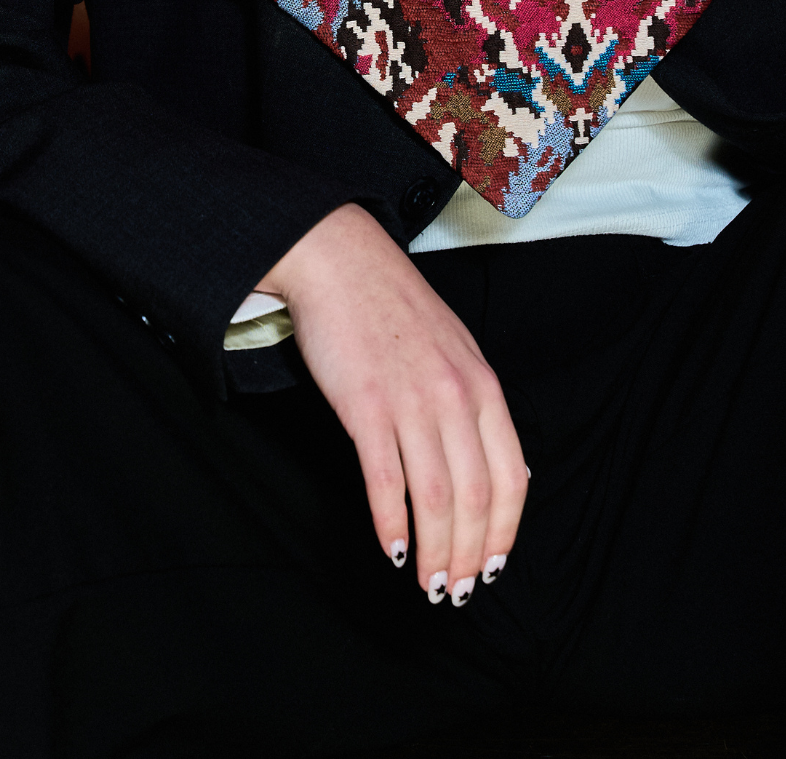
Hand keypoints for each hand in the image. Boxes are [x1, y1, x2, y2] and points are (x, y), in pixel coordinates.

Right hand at [258, 203, 527, 603]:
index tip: (493, 566)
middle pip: (476, 499)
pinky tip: (392, 549)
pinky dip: (392, 525)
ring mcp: (411, 402)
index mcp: (484, 385)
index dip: (505, 532)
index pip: (510, 478)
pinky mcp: (365, 406)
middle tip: (458, 590)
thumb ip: (479, 405)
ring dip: (436, 552)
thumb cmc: (395, 307)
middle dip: (470, 555)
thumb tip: (502, 469)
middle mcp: (455, 397)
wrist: (341, 261)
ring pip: (436, 499)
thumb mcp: (457, 349)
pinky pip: (385, 482)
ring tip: (430, 584)